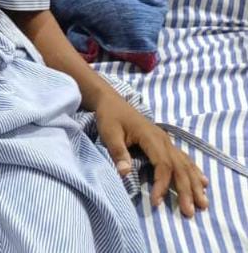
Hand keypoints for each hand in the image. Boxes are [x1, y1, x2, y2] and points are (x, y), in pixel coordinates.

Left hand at [95, 92, 208, 216]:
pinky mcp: (164, 141)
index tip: (157, 202)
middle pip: (179, 167)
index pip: (163, 165)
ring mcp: (165, 139)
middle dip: (186, 190)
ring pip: (185, 163)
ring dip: (194, 183)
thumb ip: (118, 152)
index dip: (162, 184)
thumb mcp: (109, 133)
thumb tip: (124, 173)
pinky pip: (183, 157)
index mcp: (150, 137)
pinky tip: (203, 181)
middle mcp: (163, 139)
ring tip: (203, 203)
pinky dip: (193, 171)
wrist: (111, 100)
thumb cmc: (109, 117)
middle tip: (190, 212)